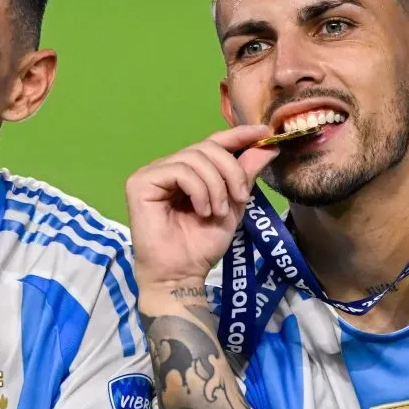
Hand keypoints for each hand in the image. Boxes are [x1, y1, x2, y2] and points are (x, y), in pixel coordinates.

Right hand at [125, 125, 277, 294]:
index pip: (213, 142)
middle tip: (240, 198)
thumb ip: (245, 176)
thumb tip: (267, 146)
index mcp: (189, 171)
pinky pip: (179, 171)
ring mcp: (152, 173)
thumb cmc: (201, 246)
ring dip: (216, 186)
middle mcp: (168, 167)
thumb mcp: (233, 206)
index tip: (266, 132)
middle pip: (207, 147)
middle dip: (231, 171)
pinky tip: (202, 211)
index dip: (239, 134)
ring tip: (218, 212)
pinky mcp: (140, 182)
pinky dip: (198, 190)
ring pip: (195, 158)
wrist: (180, 275)